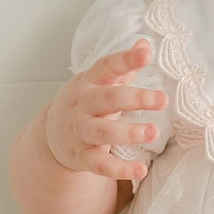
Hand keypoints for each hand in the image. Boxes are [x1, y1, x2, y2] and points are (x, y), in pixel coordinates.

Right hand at [44, 39, 167, 180]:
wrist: (51, 136)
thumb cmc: (85, 104)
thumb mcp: (99, 83)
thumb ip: (123, 67)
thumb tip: (145, 43)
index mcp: (88, 83)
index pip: (106, 67)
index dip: (126, 60)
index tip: (147, 54)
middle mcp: (82, 105)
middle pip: (107, 99)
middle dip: (135, 98)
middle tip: (162, 99)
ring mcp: (81, 131)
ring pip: (103, 132)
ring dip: (128, 132)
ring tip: (152, 132)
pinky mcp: (82, 157)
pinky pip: (101, 164)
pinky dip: (120, 169)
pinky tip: (141, 170)